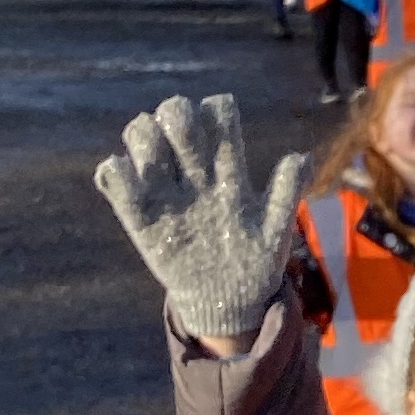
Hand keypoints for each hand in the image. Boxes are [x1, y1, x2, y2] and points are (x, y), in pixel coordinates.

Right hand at [96, 92, 307, 346]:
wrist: (224, 301)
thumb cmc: (254, 261)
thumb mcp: (274, 231)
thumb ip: (286, 193)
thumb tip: (301, 157)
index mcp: (227, 169)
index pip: (216, 113)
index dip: (215, 114)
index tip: (219, 141)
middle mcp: (193, 172)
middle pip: (176, 113)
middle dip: (176, 115)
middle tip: (182, 148)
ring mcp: (164, 192)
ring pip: (141, 134)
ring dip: (143, 139)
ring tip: (155, 171)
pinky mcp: (138, 216)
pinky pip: (113, 177)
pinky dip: (115, 173)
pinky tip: (130, 187)